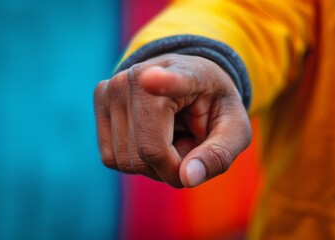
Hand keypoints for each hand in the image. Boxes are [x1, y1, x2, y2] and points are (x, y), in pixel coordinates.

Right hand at [94, 54, 250, 187]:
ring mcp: (113, 87)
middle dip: (172, 167)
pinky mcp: (100, 100)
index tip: (150, 79)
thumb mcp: (234, 130)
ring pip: (127, 161)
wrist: (189, 82)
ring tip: (171, 137)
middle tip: (189, 144)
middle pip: (147, 154)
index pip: (173, 80)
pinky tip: (151, 137)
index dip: (163, 82)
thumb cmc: (213, 107)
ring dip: (154, 165)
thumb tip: (187, 179)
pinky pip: (112, 157)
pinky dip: (135, 160)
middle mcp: (139, 77)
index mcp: (185, 73)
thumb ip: (218, 155)